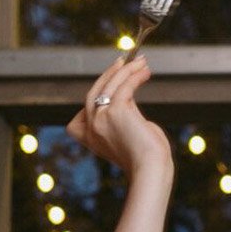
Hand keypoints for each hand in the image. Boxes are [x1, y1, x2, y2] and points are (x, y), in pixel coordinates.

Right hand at [66, 55, 171, 177]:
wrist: (152, 169)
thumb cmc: (148, 158)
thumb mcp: (128, 135)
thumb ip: (123, 117)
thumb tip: (128, 97)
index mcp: (91, 139)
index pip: (78, 119)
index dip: (92, 100)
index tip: (108, 85)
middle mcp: (92, 128)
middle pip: (94, 93)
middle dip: (109, 76)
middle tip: (122, 62)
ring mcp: (101, 119)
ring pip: (109, 85)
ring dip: (125, 70)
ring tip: (141, 62)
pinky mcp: (116, 111)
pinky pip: (124, 85)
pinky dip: (135, 75)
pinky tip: (145, 72)